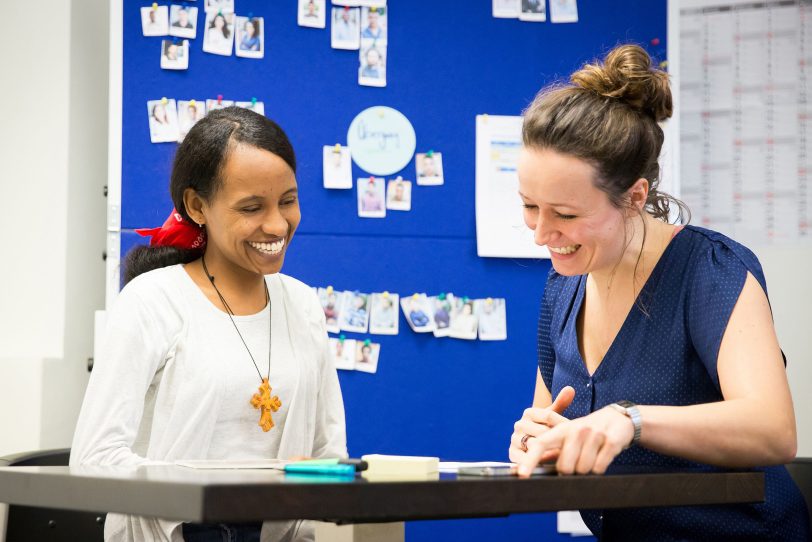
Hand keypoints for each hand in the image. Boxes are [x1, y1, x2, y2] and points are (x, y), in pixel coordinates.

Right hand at [508, 386, 574, 463]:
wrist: (534, 449)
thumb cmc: (547, 431)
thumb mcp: (554, 417)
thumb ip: (561, 402)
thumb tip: (571, 388)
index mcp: (529, 413)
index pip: (548, 416)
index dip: (563, 424)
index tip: (573, 432)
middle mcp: (519, 424)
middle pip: (542, 431)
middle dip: (557, 440)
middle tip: (571, 447)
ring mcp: (515, 439)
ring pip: (535, 444)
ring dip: (548, 451)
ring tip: (562, 456)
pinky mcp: (512, 453)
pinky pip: (525, 457)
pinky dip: (536, 461)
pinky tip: (547, 462)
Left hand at [517, 405, 634, 476]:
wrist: (618, 418)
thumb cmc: (588, 431)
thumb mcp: (569, 434)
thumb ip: (554, 449)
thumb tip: (538, 468)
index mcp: (562, 429)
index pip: (541, 444)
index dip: (530, 460)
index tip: (522, 474)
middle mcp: (576, 430)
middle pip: (564, 467)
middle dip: (571, 471)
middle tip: (578, 461)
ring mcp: (594, 435)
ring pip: (583, 469)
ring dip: (587, 470)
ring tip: (592, 456)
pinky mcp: (611, 441)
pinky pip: (599, 468)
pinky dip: (600, 468)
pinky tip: (602, 456)